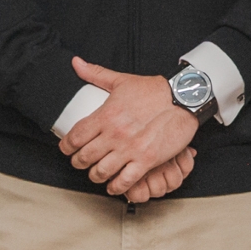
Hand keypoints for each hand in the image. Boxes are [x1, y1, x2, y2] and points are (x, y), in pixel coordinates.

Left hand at [60, 59, 200, 197]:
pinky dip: (116, 187)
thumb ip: (96, 73)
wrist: (184, 98)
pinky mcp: (147, 160)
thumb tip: (75, 62)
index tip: (67, 149)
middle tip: (81, 162)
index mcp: (106, 115)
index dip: (66, 147)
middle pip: (84, 158)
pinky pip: (125, 181)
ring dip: (96, 176)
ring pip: (100, 172)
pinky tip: (114, 185)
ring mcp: (130, 149)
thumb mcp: (122, 80)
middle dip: (78, 163)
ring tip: (98, 173)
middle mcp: (115, 134)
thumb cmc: (154, 90)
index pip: (74, 137)